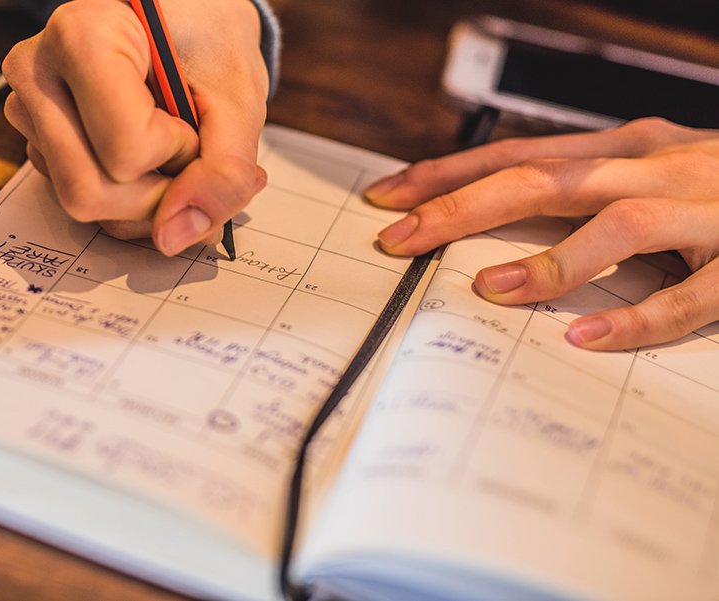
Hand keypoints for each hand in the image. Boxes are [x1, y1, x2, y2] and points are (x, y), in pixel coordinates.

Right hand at [1, 0, 268, 254]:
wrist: (190, 19)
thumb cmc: (209, 42)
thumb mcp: (238, 100)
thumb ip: (223, 172)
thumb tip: (176, 235)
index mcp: (81, 37)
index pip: (125, 151)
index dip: (178, 154)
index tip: (192, 119)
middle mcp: (37, 73)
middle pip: (87, 192)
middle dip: (157, 197)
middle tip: (189, 155)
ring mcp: (29, 110)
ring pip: (81, 204)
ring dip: (145, 202)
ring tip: (172, 153)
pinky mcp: (37, 139)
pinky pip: (80, 200)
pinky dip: (127, 199)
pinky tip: (150, 162)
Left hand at [365, 118, 718, 350]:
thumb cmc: (717, 186)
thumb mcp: (641, 171)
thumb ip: (578, 192)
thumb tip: (488, 225)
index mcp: (622, 148)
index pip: (516, 154)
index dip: (447, 174)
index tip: (388, 199)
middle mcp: (654, 167)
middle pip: (544, 180)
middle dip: (464, 207)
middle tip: (401, 239)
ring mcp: (703, 209)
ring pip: (616, 224)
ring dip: (548, 258)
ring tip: (486, 287)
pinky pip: (691, 295)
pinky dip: (638, 318)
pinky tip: (587, 338)